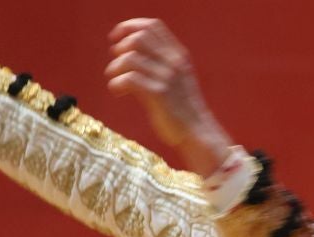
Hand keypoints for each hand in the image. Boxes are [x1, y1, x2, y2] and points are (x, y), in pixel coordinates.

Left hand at [106, 18, 234, 174]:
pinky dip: (116, 83)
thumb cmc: (183, 108)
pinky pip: (129, 79)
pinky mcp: (159, 94)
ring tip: (115, 79)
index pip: (153, 26)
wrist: (198, 133)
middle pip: (139, 38)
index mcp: (179, 55)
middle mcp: (174, 63)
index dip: (130, 27)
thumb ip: (160, 62)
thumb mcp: (177, 78)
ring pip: (130, 58)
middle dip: (120, 47)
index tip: (117, 38)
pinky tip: (118, 92)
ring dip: (115, 67)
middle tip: (117, 63)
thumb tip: (129, 51)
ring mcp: (167, 78)